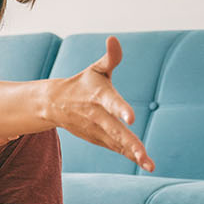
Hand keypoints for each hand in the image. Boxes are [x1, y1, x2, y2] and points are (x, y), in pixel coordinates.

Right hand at [46, 36, 153, 171]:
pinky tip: (145, 164)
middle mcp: (97, 115)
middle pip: (114, 130)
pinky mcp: (98, 139)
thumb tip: (113, 39)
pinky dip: (129, 156)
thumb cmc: (82, 84)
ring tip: (148, 164)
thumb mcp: (95, 69)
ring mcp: (97, 130)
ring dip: (132, 153)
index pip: (111, 102)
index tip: (131, 118)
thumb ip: (110, 57)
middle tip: (142, 153)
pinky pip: (116, 148)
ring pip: (116, 143)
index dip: (121, 109)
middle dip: (128, 142)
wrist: (55, 104)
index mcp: (98, 96)